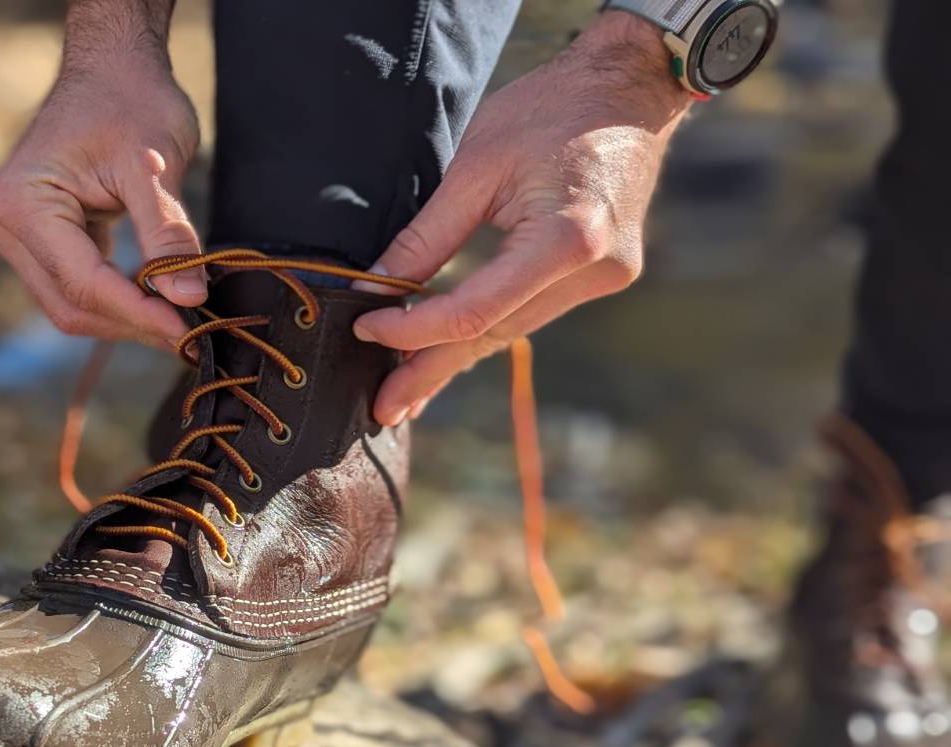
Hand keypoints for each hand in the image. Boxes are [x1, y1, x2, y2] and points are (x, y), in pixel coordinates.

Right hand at [0, 3, 203, 348]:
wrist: (111, 68)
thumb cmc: (129, 100)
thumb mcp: (155, 166)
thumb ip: (167, 236)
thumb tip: (189, 298)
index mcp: (21, 204)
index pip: (82, 281)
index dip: (137, 312)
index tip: (187, 330)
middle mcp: (5, 225)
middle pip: (70, 304)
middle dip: (131, 323)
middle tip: (190, 334)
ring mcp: (17, 236)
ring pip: (71, 304)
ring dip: (125, 317)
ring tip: (179, 316)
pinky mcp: (38, 241)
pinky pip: (76, 286)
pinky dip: (118, 297)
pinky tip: (158, 296)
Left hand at [354, 12, 693, 425]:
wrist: (631, 87)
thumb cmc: (552, 107)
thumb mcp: (476, 163)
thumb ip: (427, 235)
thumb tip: (375, 288)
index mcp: (569, 238)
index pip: (474, 311)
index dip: (412, 329)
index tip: (364, 328)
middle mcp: (596, 270)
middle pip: (494, 336)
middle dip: (430, 372)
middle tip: (382, 409)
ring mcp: (606, 277)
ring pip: (512, 331)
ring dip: (454, 358)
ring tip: (404, 395)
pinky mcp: (604, 274)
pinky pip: (531, 312)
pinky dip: (485, 330)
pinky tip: (448, 354)